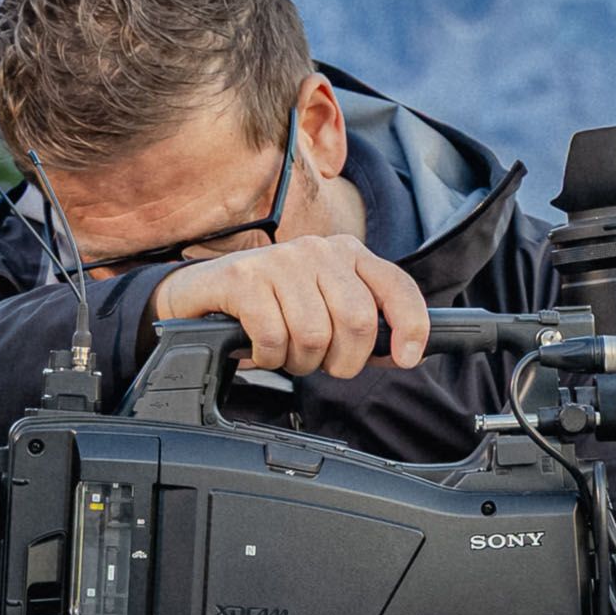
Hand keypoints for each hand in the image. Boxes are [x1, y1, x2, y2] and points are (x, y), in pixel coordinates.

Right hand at [155, 235, 430, 379]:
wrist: (205, 293)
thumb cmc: (273, 307)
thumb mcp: (325, 309)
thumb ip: (365, 330)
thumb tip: (405, 354)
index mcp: (347, 254)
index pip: (396, 286)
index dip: (411, 325)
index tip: (407, 358)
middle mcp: (317, 250)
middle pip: (357, 320)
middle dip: (343, 360)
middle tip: (321, 364)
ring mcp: (280, 261)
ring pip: (314, 335)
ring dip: (299, 362)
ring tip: (285, 353)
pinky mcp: (243, 278)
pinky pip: (273, 337)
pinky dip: (268, 357)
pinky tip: (258, 347)